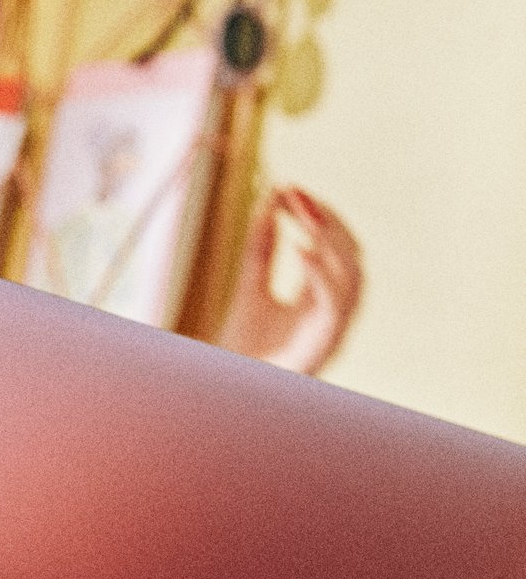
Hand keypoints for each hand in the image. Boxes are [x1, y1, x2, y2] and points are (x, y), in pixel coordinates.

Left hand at [216, 187, 362, 375]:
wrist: (226, 391)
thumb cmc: (241, 347)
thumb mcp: (250, 284)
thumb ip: (262, 245)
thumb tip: (272, 194)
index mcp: (319, 298)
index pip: (332, 246)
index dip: (316, 215)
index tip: (289, 187)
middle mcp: (333, 313)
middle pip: (350, 256)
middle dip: (327, 221)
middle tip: (297, 194)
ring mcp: (333, 330)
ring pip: (353, 278)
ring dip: (331, 242)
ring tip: (303, 213)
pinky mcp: (324, 346)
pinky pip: (335, 304)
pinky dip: (322, 274)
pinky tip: (302, 248)